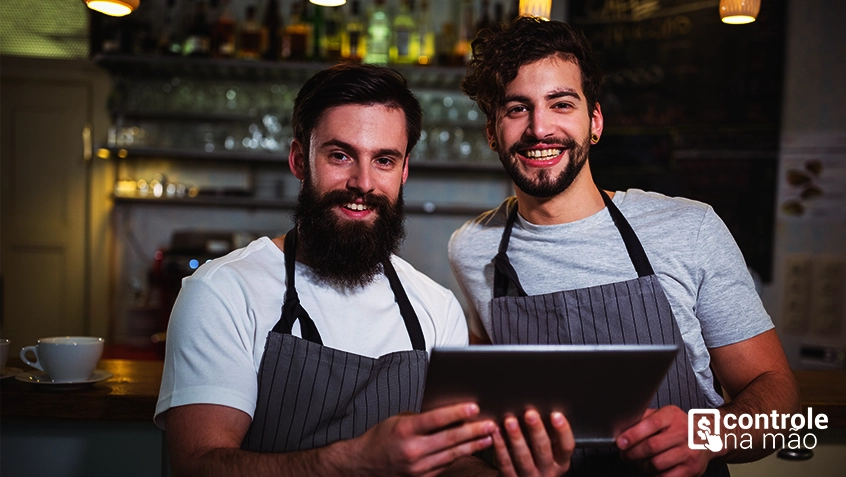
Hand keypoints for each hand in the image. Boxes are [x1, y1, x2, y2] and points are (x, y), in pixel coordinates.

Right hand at [348, 402, 495, 476]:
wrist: (364, 464)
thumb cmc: (381, 438)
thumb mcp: (398, 420)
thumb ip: (422, 417)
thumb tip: (449, 412)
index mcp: (404, 430)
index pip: (435, 419)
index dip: (456, 413)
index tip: (474, 407)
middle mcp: (412, 450)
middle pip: (449, 439)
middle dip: (473, 430)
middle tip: (491, 423)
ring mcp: (417, 468)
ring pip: (451, 454)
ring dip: (472, 445)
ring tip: (489, 437)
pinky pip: (445, 465)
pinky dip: (460, 456)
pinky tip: (472, 449)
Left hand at [493, 409, 573, 476]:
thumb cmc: (537, 459)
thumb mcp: (550, 451)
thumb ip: (549, 434)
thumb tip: (543, 405)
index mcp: (561, 462)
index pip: (566, 446)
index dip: (563, 431)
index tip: (556, 414)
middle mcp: (548, 471)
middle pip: (543, 450)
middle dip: (536, 430)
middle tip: (530, 414)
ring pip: (523, 457)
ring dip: (516, 437)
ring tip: (510, 421)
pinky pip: (506, 463)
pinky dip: (500, 447)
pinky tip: (497, 433)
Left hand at [616, 406, 715, 476]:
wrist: (708, 436)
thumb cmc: (679, 425)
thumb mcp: (663, 414)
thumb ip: (643, 419)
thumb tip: (621, 428)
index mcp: (672, 416)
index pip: (649, 424)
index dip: (632, 435)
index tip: (620, 443)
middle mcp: (683, 432)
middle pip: (651, 446)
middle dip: (632, 454)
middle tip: (625, 456)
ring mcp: (689, 452)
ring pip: (656, 464)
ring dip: (642, 466)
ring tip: (639, 463)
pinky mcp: (692, 469)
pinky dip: (654, 476)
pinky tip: (651, 471)